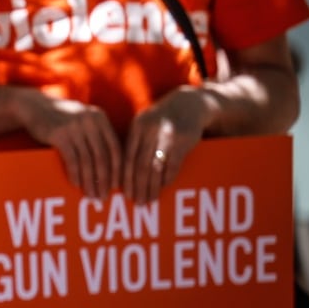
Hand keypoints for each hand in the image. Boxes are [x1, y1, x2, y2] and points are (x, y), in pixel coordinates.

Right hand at [13, 89, 121, 199]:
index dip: (117, 170)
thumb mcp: (83, 119)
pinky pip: (71, 159)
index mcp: (100, 118)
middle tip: (103, 197)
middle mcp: (90, 121)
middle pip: (102, 157)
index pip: (115, 148)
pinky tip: (76, 184)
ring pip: (87, 161)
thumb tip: (112, 165)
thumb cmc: (62, 118)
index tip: (116, 186)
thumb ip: (98, 134)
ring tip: (90, 195)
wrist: (33, 106)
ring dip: (89, 181)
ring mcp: (74, 127)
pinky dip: (75, 174)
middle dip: (104, 180)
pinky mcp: (59, 134)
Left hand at [121, 87, 208, 202]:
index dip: (124, 177)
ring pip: (156, 167)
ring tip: (149, 200)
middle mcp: (150, 130)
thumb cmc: (160, 121)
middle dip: (137, 186)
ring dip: (152, 186)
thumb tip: (120, 174)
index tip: (123, 193)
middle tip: (137, 202)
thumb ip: (134, 145)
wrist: (188, 104)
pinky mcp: (184, 140)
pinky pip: (173, 164)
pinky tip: (163, 188)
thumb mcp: (144, 126)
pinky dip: (167, 178)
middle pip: (140, 164)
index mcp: (136, 127)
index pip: (126, 156)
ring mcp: (168, 135)